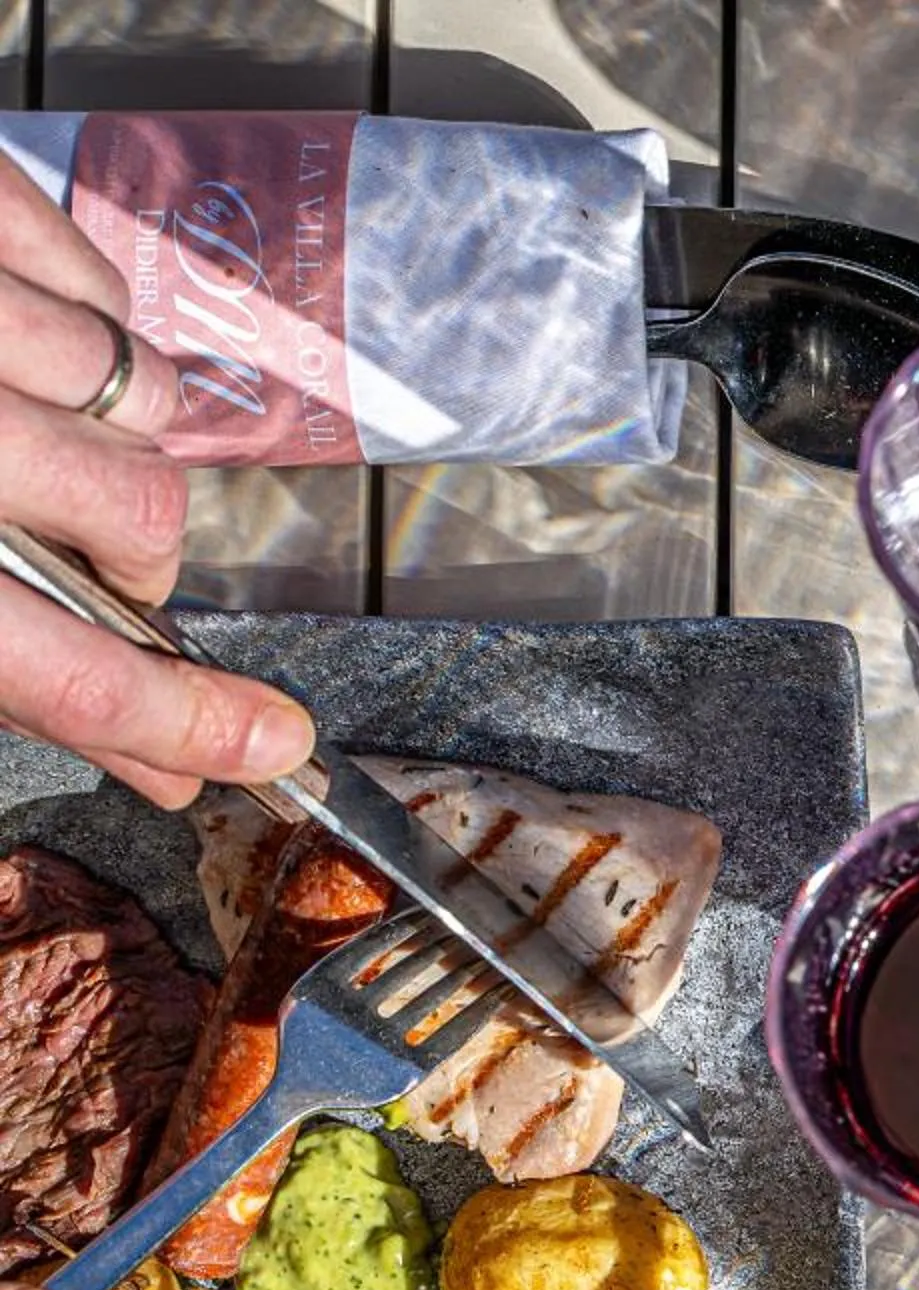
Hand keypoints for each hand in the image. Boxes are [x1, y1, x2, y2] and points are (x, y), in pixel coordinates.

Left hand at [0, 159, 311, 806]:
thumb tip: (157, 753)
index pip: (69, 671)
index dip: (183, 721)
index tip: (269, 743)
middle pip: (141, 520)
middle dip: (135, 554)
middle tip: (90, 552)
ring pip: (139, 395)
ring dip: (108, 428)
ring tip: (21, 416)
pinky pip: (99, 282)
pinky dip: (82, 319)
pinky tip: (9, 333)